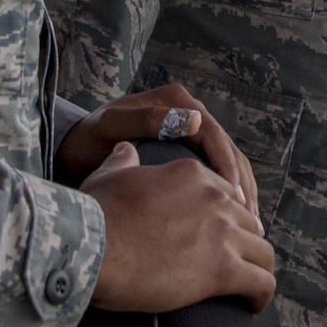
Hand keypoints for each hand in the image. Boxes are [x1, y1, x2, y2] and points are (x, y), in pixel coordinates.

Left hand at [56, 84, 258, 215]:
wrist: (76, 148)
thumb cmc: (89, 139)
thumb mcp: (111, 127)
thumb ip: (146, 120)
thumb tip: (193, 119)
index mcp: (176, 102)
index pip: (213, 135)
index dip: (227, 166)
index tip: (233, 196)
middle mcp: (189, 113)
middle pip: (228, 149)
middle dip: (241, 184)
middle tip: (249, 218)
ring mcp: (192, 132)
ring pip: (229, 163)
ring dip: (241, 193)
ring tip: (250, 225)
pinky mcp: (189, 153)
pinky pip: (217, 174)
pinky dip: (229, 196)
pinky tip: (236, 220)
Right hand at [81, 142, 279, 312]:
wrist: (92, 247)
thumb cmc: (95, 215)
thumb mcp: (110, 176)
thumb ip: (123, 161)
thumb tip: (126, 150)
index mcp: (192, 175)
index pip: (228, 194)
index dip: (228, 217)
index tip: (224, 235)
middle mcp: (214, 199)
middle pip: (249, 222)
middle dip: (246, 242)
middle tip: (239, 263)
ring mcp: (222, 233)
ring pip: (263, 252)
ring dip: (259, 269)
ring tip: (252, 287)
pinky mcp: (223, 269)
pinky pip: (261, 282)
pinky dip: (262, 295)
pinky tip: (254, 305)